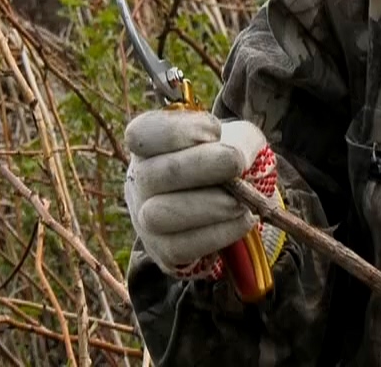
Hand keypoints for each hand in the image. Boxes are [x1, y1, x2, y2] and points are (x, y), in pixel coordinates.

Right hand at [123, 109, 266, 271]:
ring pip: (159, 215)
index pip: (140, 134)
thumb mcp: (236, 138)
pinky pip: (180, 248)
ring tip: (241, 202)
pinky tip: (243, 221)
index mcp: (147, 145)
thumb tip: (239, 158)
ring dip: (207, 206)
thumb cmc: (222, 158)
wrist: (222, 201)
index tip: (214, 130)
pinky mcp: (162, 250)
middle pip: (152, 175)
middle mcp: (138, 181)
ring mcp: (144, 219)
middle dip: (200, 166)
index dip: (177, 130)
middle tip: (236, 163)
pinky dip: (217, 234)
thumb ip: (240, 140)